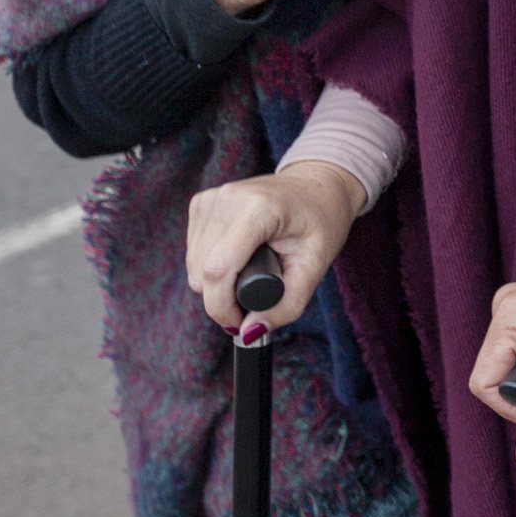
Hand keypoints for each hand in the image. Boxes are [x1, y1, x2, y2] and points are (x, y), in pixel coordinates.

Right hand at [187, 160, 362, 333]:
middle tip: (254, 298)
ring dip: (216, 282)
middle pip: (202, 272)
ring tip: (251, 272)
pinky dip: (211, 264)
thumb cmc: (322, 221)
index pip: (218, 269)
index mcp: (259, 208)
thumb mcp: (316, 265)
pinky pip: (194, 250)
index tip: (240, 323)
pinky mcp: (201, 202)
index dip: (222, 307)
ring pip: (193, 265)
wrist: (318, 183)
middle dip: (222, 298)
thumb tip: (248, 333)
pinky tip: (239, 255)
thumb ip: (287, 305)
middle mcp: (228, 199)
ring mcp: (212, 198)